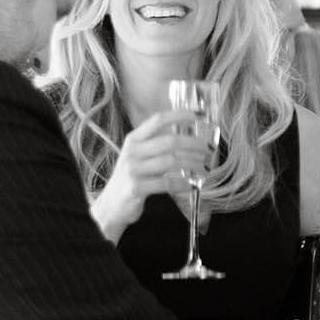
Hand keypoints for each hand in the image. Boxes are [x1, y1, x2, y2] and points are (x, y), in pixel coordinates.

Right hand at [88, 109, 209, 239]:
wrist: (111, 204)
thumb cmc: (130, 178)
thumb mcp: (138, 156)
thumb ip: (156, 145)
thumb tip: (188, 138)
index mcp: (133, 139)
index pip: (158, 120)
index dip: (180, 115)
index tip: (200, 115)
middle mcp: (132, 152)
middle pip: (169, 141)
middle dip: (194, 144)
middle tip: (208, 149)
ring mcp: (133, 170)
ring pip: (171, 162)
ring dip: (192, 164)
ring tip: (204, 168)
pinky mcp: (136, 188)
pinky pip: (167, 183)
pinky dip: (183, 183)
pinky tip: (191, 184)